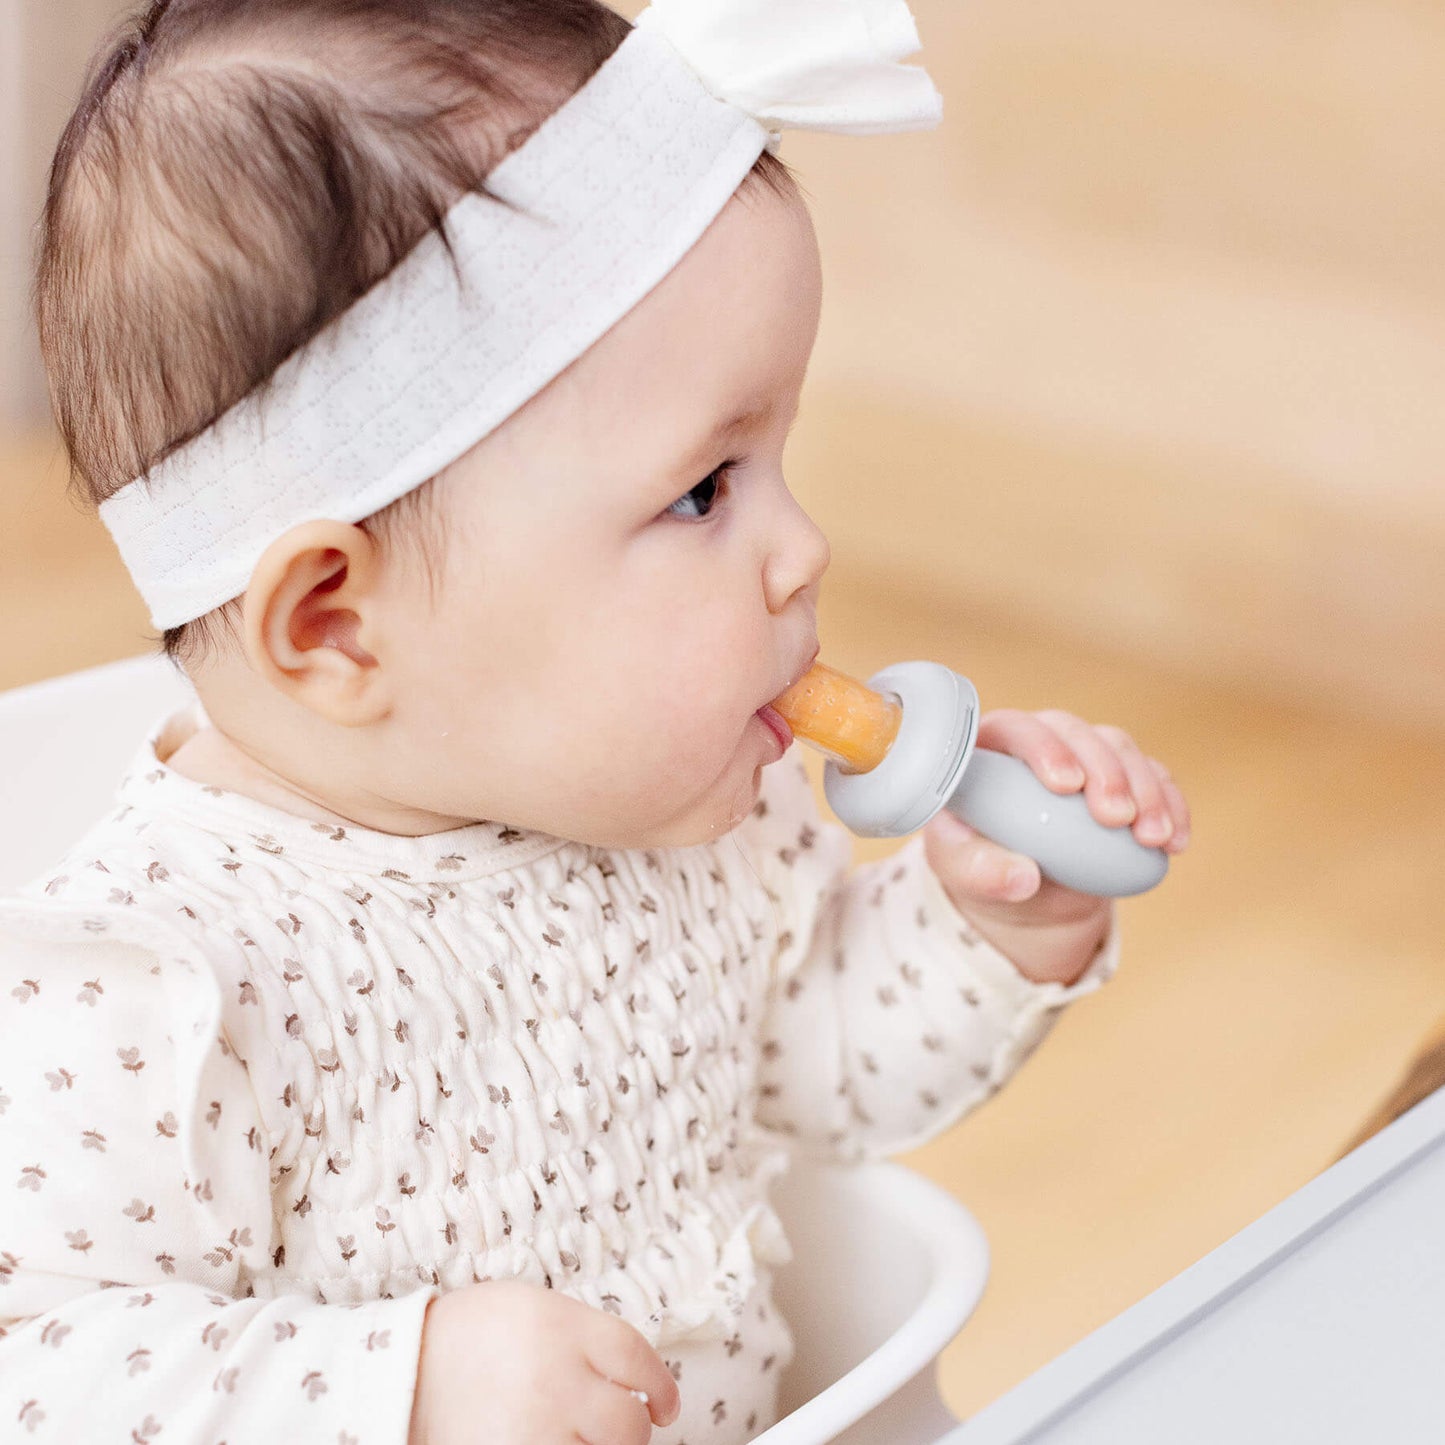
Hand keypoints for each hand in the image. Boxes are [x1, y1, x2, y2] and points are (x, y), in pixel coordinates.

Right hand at [409, 1279, 680, 1444]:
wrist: (403, 1370)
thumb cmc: (475, 1335)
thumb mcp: (534, 1309)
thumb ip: (584, 1337)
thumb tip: (638, 1378)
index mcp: (562, 1326)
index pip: (636, 1358)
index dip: (662, 1386)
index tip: (666, 1405)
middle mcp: (554, 1378)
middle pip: (629, 1421)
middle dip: (636, 1432)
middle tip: (626, 1431)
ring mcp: (534, 1428)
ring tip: (583, 1439)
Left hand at [922, 709, 1189, 984]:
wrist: (1027, 894)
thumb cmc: (980, 867)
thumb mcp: (961, 873)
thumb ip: (980, 872)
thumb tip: (1023, 876)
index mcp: (989, 748)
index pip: (1014, 728)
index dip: (1044, 748)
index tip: (1067, 786)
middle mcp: (1040, 742)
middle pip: (1075, 731)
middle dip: (1104, 769)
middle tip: (1115, 817)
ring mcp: (1086, 757)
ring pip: (1120, 749)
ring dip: (1144, 790)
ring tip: (1150, 838)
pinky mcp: (1125, 781)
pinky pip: (1156, 780)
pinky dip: (1171, 807)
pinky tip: (1174, 843)